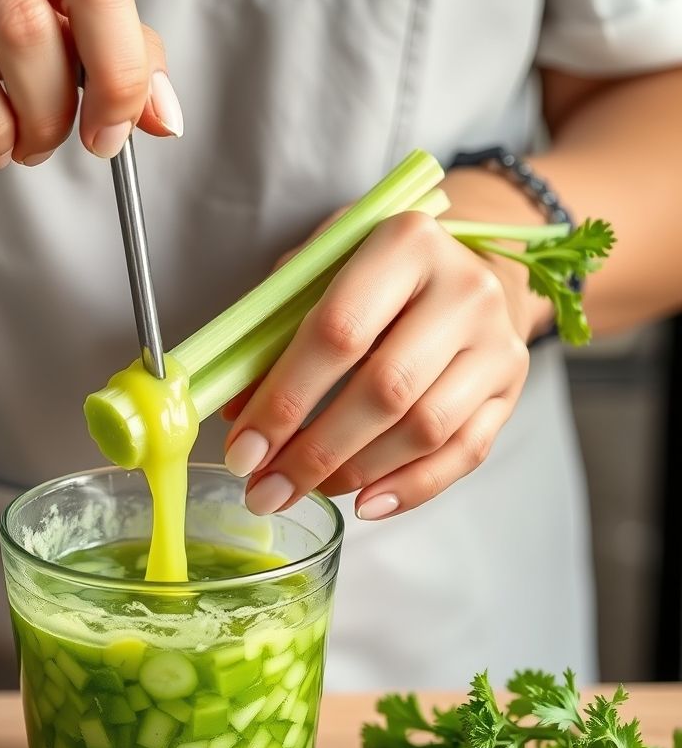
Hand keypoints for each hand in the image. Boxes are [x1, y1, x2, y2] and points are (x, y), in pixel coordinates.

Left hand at [223, 187, 542, 521]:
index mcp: (406, 244)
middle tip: (266, 490)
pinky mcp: (512, 387)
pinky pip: (465, 453)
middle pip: (385, 389)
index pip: (338, 332)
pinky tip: (363, 503)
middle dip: (314, 453)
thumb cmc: (375, 274)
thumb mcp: (317, 276)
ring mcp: (497, 342)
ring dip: (355, 473)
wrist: (465, 267)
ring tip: (304, 492)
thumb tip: (236, 412)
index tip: (244, 450)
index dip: (285, 400)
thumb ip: (274, 334)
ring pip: (425, 429)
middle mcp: (464, 289)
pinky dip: (410, 488)